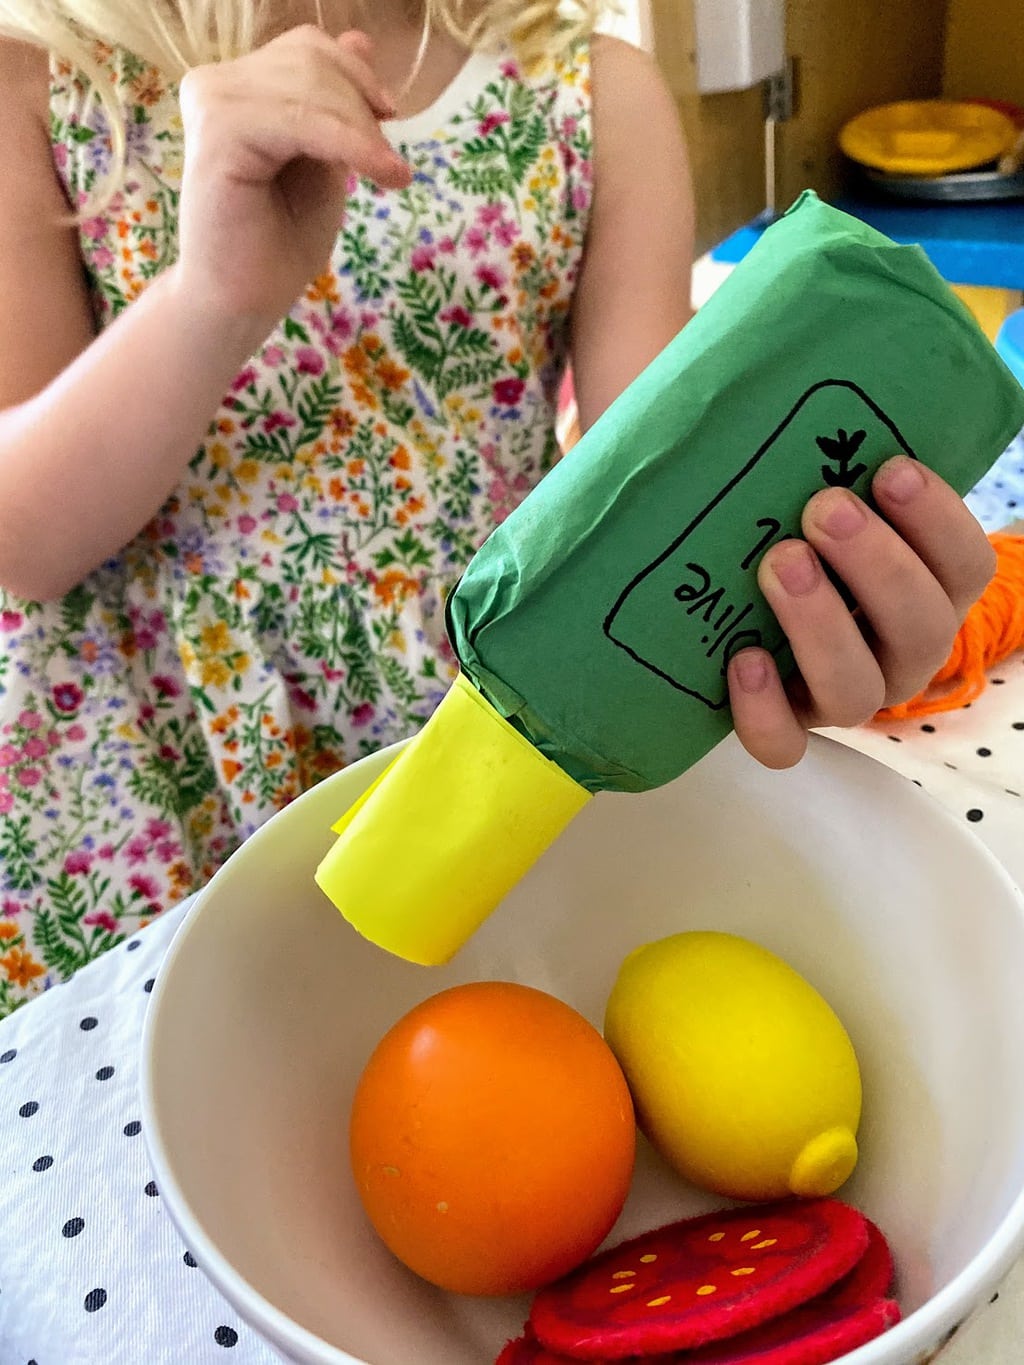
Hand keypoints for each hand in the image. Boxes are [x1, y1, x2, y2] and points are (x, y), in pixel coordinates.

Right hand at [176, 26, 410, 327]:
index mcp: (237, 86)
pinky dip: (351, 145)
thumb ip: (336, 104)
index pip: (308, 49)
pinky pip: (302, 120)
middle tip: (388, 165)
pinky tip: (383, 177)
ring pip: (311, 85)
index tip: (391, 116)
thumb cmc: (280, 242)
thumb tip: (358, 38)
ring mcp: (212, 102)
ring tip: (386, 177)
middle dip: (362, 108)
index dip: (356, 75)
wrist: (244, 301)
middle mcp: (215, 84)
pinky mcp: (219, 132)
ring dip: (360, 132)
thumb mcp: (323, 160)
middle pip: (312, 59)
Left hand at [726, 456, 995, 767]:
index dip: (938, 519)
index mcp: (927, 585)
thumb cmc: (779, 520)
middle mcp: (901, 647)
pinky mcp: (788, 725)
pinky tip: (741, 659)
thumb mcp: (805, 479)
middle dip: (877, 565)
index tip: (890, 468)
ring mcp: (844, 693)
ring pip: (858, 690)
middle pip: (921, 626)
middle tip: (823, 509)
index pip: (965, 562)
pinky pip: (787, 744)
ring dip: (823, 626)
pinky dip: (765, 710)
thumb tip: (778, 370)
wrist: (721, 595)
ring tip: (778, 564)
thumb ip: (818, 444)